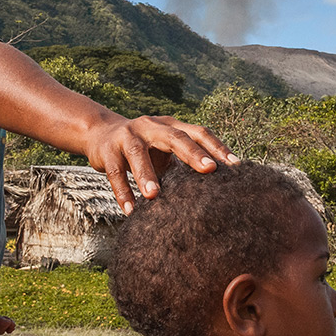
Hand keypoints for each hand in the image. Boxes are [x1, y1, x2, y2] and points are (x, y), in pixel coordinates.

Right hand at [83, 115, 238, 214]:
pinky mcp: (107, 150)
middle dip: (192, 153)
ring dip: (146, 175)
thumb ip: (183, 162)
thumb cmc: (143, 148)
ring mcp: (127, 136)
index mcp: (170, 125)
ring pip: (138, 154)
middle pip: (174, 137)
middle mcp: (151, 126)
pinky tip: (130, 210)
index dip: (217, 147)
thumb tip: (216, 188)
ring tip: (155, 196)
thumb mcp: (164, 150)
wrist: (100, 135)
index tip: (236, 165)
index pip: (198, 132)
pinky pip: (115, 172)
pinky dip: (123, 191)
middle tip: (209, 170)